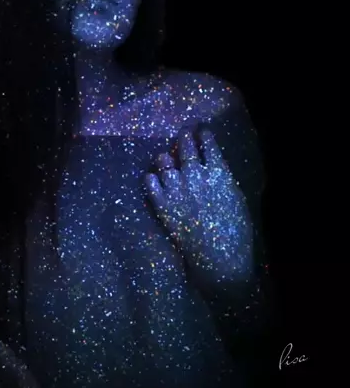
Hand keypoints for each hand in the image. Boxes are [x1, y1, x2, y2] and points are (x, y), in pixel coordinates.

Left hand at [145, 127, 253, 280]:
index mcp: (218, 172)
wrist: (218, 257)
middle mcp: (194, 174)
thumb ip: (222, 180)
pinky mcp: (161, 203)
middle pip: (185, 148)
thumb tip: (214, 169)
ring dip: (165, 158)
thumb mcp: (236, 199)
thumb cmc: (236, 231)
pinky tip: (153, 178)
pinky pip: (150, 181)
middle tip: (183, 133)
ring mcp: (175, 187)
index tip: (201, 130)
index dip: (204, 135)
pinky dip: (151, 178)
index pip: (208, 144)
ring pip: (163, 161)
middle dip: (184, 138)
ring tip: (165, 158)